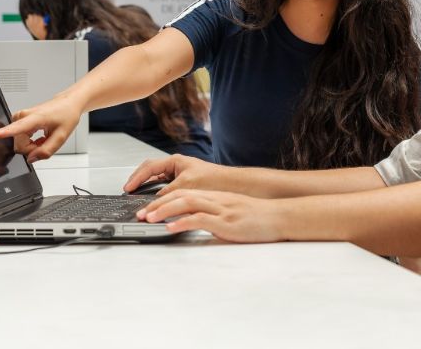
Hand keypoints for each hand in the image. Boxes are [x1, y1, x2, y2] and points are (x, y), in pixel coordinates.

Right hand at [0, 94, 82, 161]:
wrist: (67, 103)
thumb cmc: (66, 115)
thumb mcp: (62, 136)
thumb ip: (47, 150)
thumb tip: (31, 159)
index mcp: (35, 118)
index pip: (17, 127)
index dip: (5, 132)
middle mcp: (23, 116)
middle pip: (19, 145)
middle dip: (32, 149)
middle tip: (45, 143)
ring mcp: (19, 118)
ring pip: (19, 144)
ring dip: (32, 146)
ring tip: (43, 139)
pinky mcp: (18, 121)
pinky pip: (19, 139)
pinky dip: (30, 142)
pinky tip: (39, 137)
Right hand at [124, 154, 234, 195]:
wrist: (230, 185)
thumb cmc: (214, 180)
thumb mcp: (187, 185)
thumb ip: (168, 192)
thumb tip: (154, 201)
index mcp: (175, 161)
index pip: (149, 167)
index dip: (136, 178)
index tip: (128, 188)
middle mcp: (175, 166)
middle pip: (150, 171)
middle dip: (138, 180)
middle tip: (128, 191)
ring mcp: (179, 175)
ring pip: (156, 180)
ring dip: (146, 187)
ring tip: (137, 196)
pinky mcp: (183, 184)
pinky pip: (164, 187)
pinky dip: (156, 193)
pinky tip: (154, 201)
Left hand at [137, 189, 286, 242]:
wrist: (280, 215)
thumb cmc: (258, 217)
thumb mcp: (233, 212)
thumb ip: (215, 214)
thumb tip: (198, 222)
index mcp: (215, 196)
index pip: (184, 192)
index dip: (164, 198)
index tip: (148, 207)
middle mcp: (215, 199)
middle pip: (181, 194)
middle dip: (157, 204)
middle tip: (140, 214)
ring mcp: (221, 209)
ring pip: (186, 203)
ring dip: (164, 211)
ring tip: (148, 218)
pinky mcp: (226, 221)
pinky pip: (199, 219)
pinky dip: (182, 222)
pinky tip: (171, 228)